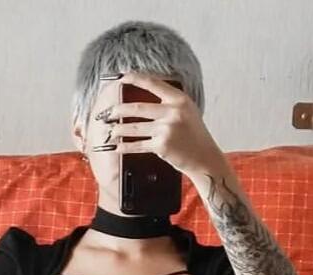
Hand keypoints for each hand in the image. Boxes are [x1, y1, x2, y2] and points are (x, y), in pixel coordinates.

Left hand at [94, 70, 223, 176]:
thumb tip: (143, 94)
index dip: (134, 78)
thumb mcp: (187, 111)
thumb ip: (169, 102)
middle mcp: (172, 112)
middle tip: (107, 112)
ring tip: (109, 130)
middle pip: (137, 107)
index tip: (121, 78)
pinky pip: (138, 145)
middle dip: (117, 110)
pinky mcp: (162, 146)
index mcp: (179, 99)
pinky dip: (125, 147)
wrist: (204, 157)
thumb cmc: (194, 135)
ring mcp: (166, 129)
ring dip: (118, 129)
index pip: (152, 83)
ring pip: (134, 127)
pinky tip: (116, 147)